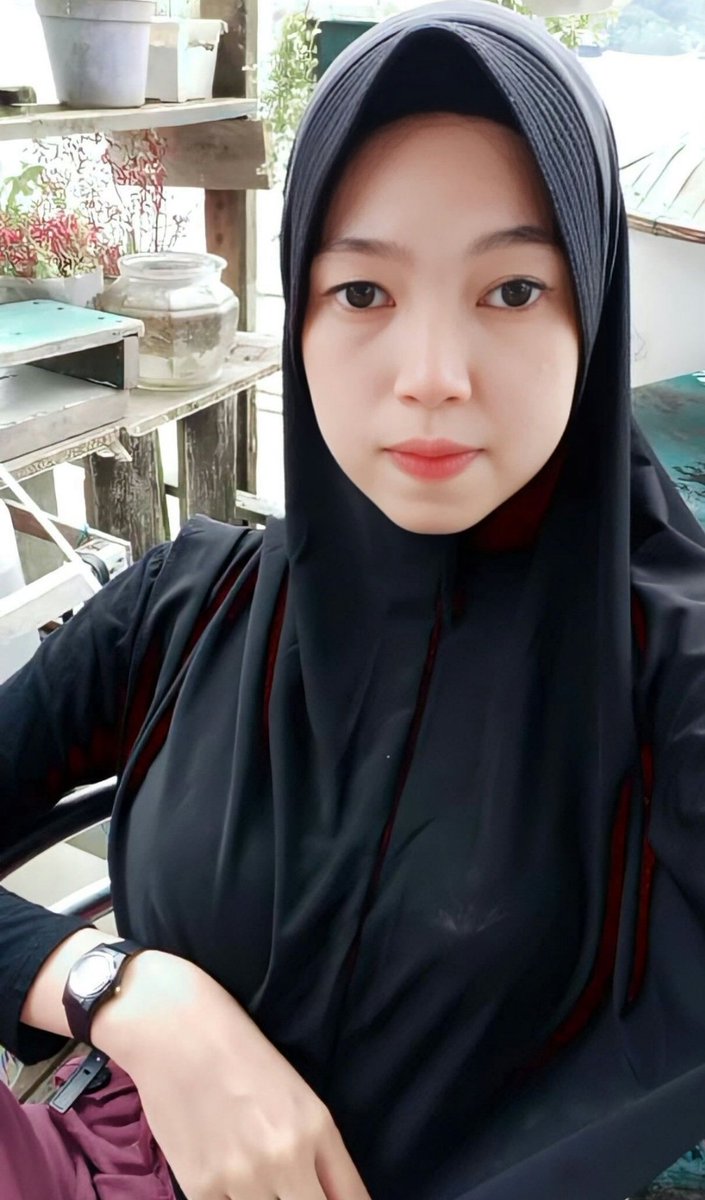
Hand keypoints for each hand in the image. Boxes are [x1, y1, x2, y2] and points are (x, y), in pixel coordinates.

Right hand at [92, 950, 370, 1199]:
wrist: (177, 1027)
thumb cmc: (239, 1051)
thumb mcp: (296, 1094)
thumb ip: (319, 1151)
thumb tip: (329, 1195)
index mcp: (317, 1129)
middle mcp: (286, 1158)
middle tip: (291, 1187)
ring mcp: (243, 1177)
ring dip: (262, 1198)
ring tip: (248, 1164)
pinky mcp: (200, 1187)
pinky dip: (228, 1199)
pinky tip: (222, 1171)